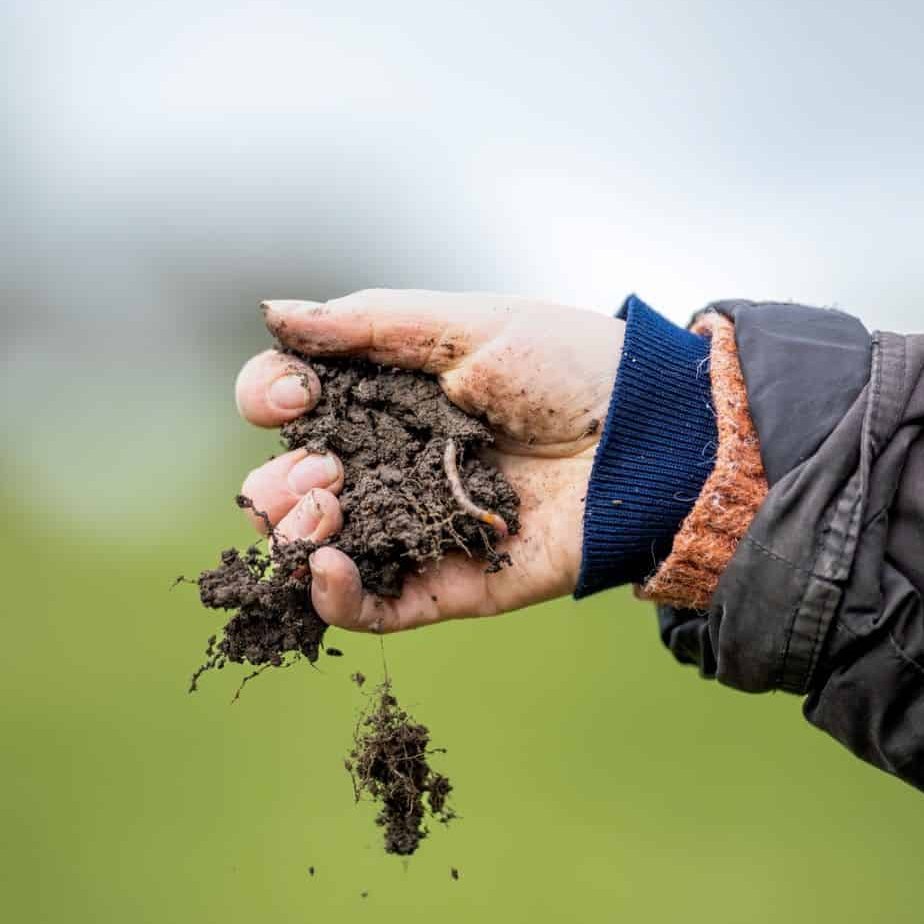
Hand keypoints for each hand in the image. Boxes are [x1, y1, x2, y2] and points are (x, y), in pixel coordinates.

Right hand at [232, 289, 622, 632]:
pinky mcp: (446, 584)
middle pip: (288, 482)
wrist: (653, 438)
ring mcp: (413, 526)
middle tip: (320, 471)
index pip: (292, 402)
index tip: (293, 397)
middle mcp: (389, 463)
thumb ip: (369, 323)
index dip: (270, 399)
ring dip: (292, 529)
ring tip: (325, 506)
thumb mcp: (465, 325)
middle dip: (277, 478)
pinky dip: (331, 596)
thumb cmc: (571, 367)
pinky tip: (323, 566)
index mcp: (386, 396)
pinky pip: (370, 609)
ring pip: (314, 547)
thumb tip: (275, 314)